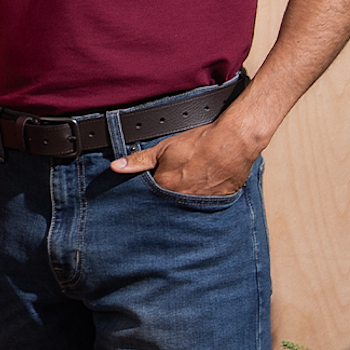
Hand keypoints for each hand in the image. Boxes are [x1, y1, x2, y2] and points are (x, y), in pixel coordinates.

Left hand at [108, 121, 259, 196]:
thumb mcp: (164, 148)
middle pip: (166, 206)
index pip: (148, 198)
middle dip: (164, 200)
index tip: (149, 189)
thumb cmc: (200, 143)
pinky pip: (204, 208)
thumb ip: (139, 160)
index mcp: (165, 188)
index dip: (147, 194)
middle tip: (172, 185)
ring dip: (183, 201)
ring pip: (185, 208)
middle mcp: (182, 201)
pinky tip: (202, 189)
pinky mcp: (217, 204)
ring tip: (189, 186)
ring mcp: (201, 204)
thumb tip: (116, 167)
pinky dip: (201, 201)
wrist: (233, 142)